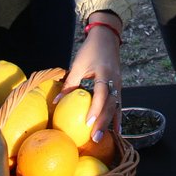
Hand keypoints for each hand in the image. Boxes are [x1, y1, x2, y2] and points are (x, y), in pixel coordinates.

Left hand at [64, 13, 122, 140]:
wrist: (107, 38)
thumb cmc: (90, 50)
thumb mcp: (78, 64)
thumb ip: (70, 83)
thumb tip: (56, 102)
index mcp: (105, 73)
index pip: (101, 94)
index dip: (95, 108)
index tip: (88, 122)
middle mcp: (115, 81)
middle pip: (110, 104)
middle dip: (103, 122)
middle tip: (95, 138)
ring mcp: (119, 84)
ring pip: (116, 106)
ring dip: (110, 122)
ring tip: (105, 138)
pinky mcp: (119, 86)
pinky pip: (118, 104)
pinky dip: (117, 116)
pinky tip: (117, 130)